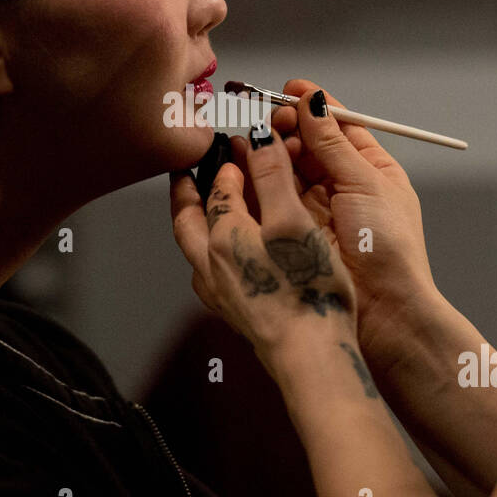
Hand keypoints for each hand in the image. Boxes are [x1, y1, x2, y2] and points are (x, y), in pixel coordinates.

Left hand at [170, 121, 358, 368]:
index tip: (235, 145)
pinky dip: (211, 254)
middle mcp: (212, 265)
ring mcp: (221, 292)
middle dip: (186, 191)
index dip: (225, 162)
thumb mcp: (293, 222)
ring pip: (195, 248)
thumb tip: (257, 140)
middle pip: (188, 219)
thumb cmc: (305, 292)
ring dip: (196, 223)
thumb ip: (272, 177)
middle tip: (186, 173)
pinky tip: (227, 258)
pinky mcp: (236, 313)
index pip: (216, 188)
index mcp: (224, 237)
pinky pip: (210, 274)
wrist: (310, 356)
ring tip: (204, 209)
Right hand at [258, 80, 440, 373]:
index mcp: (373, 169)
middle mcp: (345, 185)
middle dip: (287, 126)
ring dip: (270, 150)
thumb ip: (334, 144)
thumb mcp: (365, 184)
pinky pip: (275, 195)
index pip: (340, 125)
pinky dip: (259, 178)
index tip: (290, 90)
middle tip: (265, 117)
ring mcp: (320, 207)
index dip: (315, 106)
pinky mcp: (298, 228)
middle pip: (310, 144)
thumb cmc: (388, 247)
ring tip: (249, 137)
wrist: (385, 309)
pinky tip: (245, 165)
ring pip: (289, 168)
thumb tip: (314, 102)